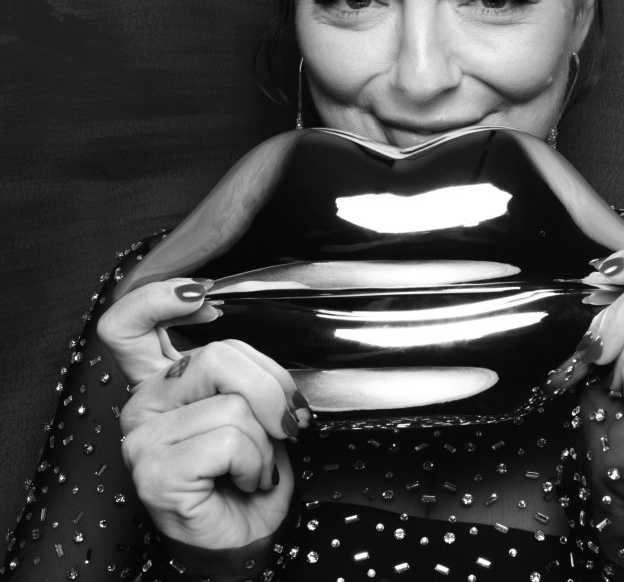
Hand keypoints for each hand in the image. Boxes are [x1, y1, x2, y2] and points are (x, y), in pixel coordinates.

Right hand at [97, 278, 306, 549]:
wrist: (245, 538)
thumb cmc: (248, 475)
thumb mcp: (252, 407)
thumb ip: (241, 370)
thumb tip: (262, 342)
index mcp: (162, 383)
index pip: (130, 322)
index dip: (161, 297)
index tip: (205, 295)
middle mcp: (143, 405)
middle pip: (218, 354)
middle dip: (272, 387)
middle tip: (281, 424)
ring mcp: (142, 438)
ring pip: (234, 402)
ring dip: (266, 439)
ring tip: (254, 464)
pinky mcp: (155, 471)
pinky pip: (232, 439)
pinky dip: (257, 462)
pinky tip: (245, 480)